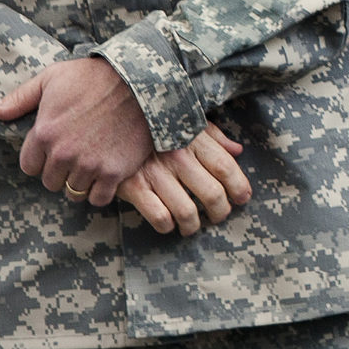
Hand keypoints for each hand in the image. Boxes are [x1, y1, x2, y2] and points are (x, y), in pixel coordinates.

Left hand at [0, 57, 157, 207]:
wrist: (141, 80)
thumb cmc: (94, 76)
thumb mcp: (52, 78)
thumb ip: (19, 99)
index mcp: (44, 133)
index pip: (29, 167)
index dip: (41, 159)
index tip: (56, 149)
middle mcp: (63, 154)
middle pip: (51, 182)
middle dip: (60, 172)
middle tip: (76, 156)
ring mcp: (89, 165)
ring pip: (73, 193)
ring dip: (80, 183)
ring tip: (91, 166)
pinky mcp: (115, 172)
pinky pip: (99, 198)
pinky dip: (101, 191)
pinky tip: (107, 175)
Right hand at [116, 123, 252, 234]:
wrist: (105, 125)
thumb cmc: (152, 126)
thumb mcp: (184, 122)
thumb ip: (213, 136)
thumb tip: (237, 150)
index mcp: (192, 139)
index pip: (226, 167)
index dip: (239, 186)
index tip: (243, 198)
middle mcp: (177, 157)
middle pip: (212, 193)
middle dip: (221, 211)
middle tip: (219, 216)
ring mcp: (155, 173)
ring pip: (187, 212)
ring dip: (194, 225)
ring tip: (192, 226)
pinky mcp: (133, 187)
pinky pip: (159, 216)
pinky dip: (167, 226)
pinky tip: (168, 224)